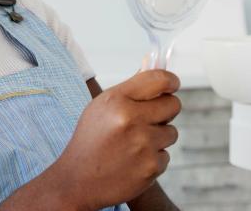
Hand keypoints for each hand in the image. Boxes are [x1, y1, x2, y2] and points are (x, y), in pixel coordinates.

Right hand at [50, 69, 180, 209]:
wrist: (77, 180)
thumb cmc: (90, 140)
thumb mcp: (101, 107)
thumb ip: (130, 89)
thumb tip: (156, 69)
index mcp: (117, 100)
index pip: (159, 79)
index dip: (170, 81)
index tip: (172, 85)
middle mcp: (131, 120)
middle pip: (173, 104)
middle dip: (166, 110)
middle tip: (150, 118)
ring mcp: (143, 145)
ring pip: (171, 132)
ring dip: (158, 137)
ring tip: (134, 144)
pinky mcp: (151, 167)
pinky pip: (165, 155)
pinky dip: (153, 158)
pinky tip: (133, 161)